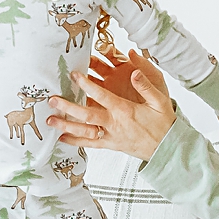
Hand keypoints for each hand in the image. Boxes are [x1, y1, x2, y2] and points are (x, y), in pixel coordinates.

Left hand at [46, 49, 176, 161]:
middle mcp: (114, 124)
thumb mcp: (160, 101)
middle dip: (68, 107)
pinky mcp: (110, 145)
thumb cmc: (163, 123)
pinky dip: (75, 142)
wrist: (167, 148)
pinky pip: (90, 144)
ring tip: (50, 121)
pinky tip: (62, 138)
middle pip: (87, 115)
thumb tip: (134, 71)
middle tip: (53, 100)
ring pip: (84, 131)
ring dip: (66, 126)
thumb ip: (146, 86)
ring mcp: (110, 136)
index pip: (102, 95)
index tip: (74, 75)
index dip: (87, 85)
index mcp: (125, 110)